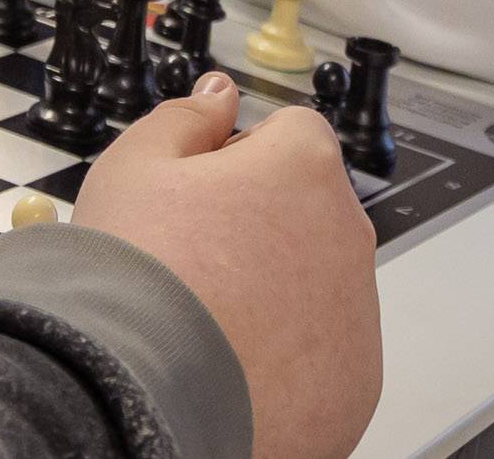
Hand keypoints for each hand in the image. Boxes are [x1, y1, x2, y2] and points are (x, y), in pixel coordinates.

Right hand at [73, 72, 380, 458]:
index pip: (290, 134)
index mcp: (304, 165)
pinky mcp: (357, 384)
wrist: (140, 397)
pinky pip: (327, 357)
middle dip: (262, 230)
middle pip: (309, 213)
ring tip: (209, 324)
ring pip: (320, 287)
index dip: (237, 162)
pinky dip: (290, 361)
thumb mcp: (135, 168)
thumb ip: (186, 117)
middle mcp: (349, 234)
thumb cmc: (137, 278)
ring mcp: (359, 314)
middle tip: (195, 265)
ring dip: (279, 297)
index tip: (201, 196)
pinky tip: (234, 368)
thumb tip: (219, 94)